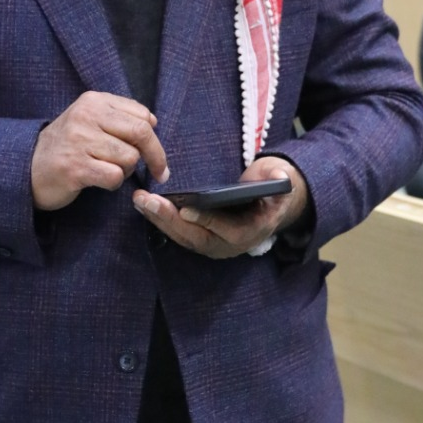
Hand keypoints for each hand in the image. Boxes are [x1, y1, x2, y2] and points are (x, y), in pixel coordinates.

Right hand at [31, 92, 169, 210]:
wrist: (28, 167)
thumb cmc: (67, 145)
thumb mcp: (88, 120)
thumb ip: (118, 117)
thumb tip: (153, 123)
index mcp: (93, 101)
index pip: (142, 115)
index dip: (154, 137)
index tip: (154, 152)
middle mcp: (86, 116)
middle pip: (141, 133)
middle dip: (156, 156)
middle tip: (160, 173)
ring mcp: (79, 142)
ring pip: (130, 157)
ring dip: (126, 171)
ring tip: (108, 170)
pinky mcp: (75, 168)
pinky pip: (115, 176)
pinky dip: (113, 183)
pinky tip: (98, 180)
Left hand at [132, 156, 307, 259]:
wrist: (271, 206)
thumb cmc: (274, 189)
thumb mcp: (282, 180)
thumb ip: (281, 179)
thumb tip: (279, 177)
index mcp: (255, 231)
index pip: (228, 230)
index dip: (207, 221)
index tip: (186, 210)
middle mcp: (232, 244)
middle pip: (197, 237)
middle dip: (170, 220)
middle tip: (147, 202)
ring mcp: (216, 245)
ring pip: (184, 237)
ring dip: (159, 220)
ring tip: (140, 201)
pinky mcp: (203, 239)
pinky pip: (180, 234)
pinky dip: (161, 220)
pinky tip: (145, 205)